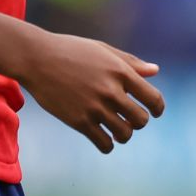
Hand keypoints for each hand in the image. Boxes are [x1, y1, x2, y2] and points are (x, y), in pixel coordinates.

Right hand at [16, 29, 164, 153]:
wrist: (37, 58)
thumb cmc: (72, 51)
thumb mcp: (103, 50)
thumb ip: (131, 62)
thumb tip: (156, 71)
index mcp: (121, 72)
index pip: (153, 98)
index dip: (158, 109)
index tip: (154, 112)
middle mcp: (111, 91)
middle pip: (141, 120)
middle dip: (139, 122)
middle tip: (130, 118)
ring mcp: (95, 108)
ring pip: (124, 134)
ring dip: (123, 134)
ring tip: (116, 128)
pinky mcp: (78, 122)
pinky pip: (104, 144)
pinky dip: (108, 145)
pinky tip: (103, 137)